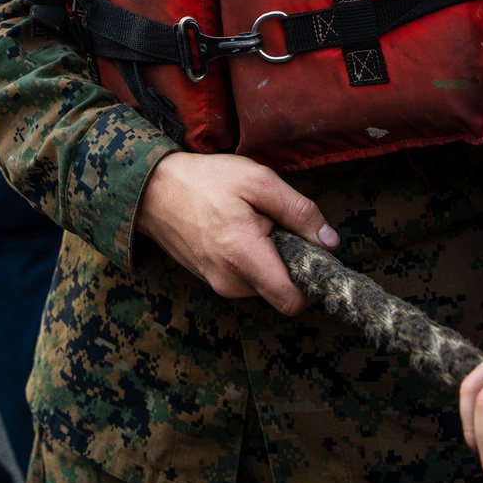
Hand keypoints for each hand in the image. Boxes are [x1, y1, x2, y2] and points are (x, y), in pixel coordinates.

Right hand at [135, 151, 338, 314]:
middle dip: (291, 265)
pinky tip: (240, 231)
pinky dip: (253, 260)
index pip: (293, 301)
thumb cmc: (205, 181)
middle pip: (281, 292)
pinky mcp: (211, 280)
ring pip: (264, 285)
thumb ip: (298, 211)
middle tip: (278, 226)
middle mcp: (230, 281)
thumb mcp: (258, 180)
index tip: (315, 255)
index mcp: (244, 257)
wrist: (153, 190)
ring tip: (254, 223)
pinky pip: (246, 279)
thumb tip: (330, 241)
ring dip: (271, 260)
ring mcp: (218, 284)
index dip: (313, 284)